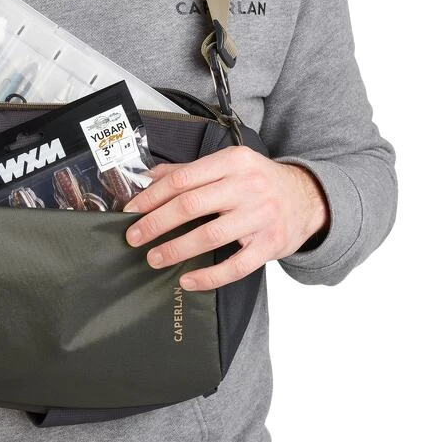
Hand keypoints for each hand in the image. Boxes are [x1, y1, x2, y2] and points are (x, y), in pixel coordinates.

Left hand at [122, 145, 329, 290]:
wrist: (308, 197)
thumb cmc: (260, 180)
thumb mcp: (229, 164)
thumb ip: (190, 171)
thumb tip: (148, 179)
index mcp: (232, 161)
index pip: (183, 179)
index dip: (152, 196)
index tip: (132, 210)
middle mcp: (248, 186)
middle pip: (191, 205)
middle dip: (156, 222)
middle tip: (134, 237)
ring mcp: (261, 216)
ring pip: (210, 235)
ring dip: (176, 249)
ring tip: (154, 258)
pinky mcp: (271, 244)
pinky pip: (236, 266)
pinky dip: (209, 276)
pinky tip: (187, 280)